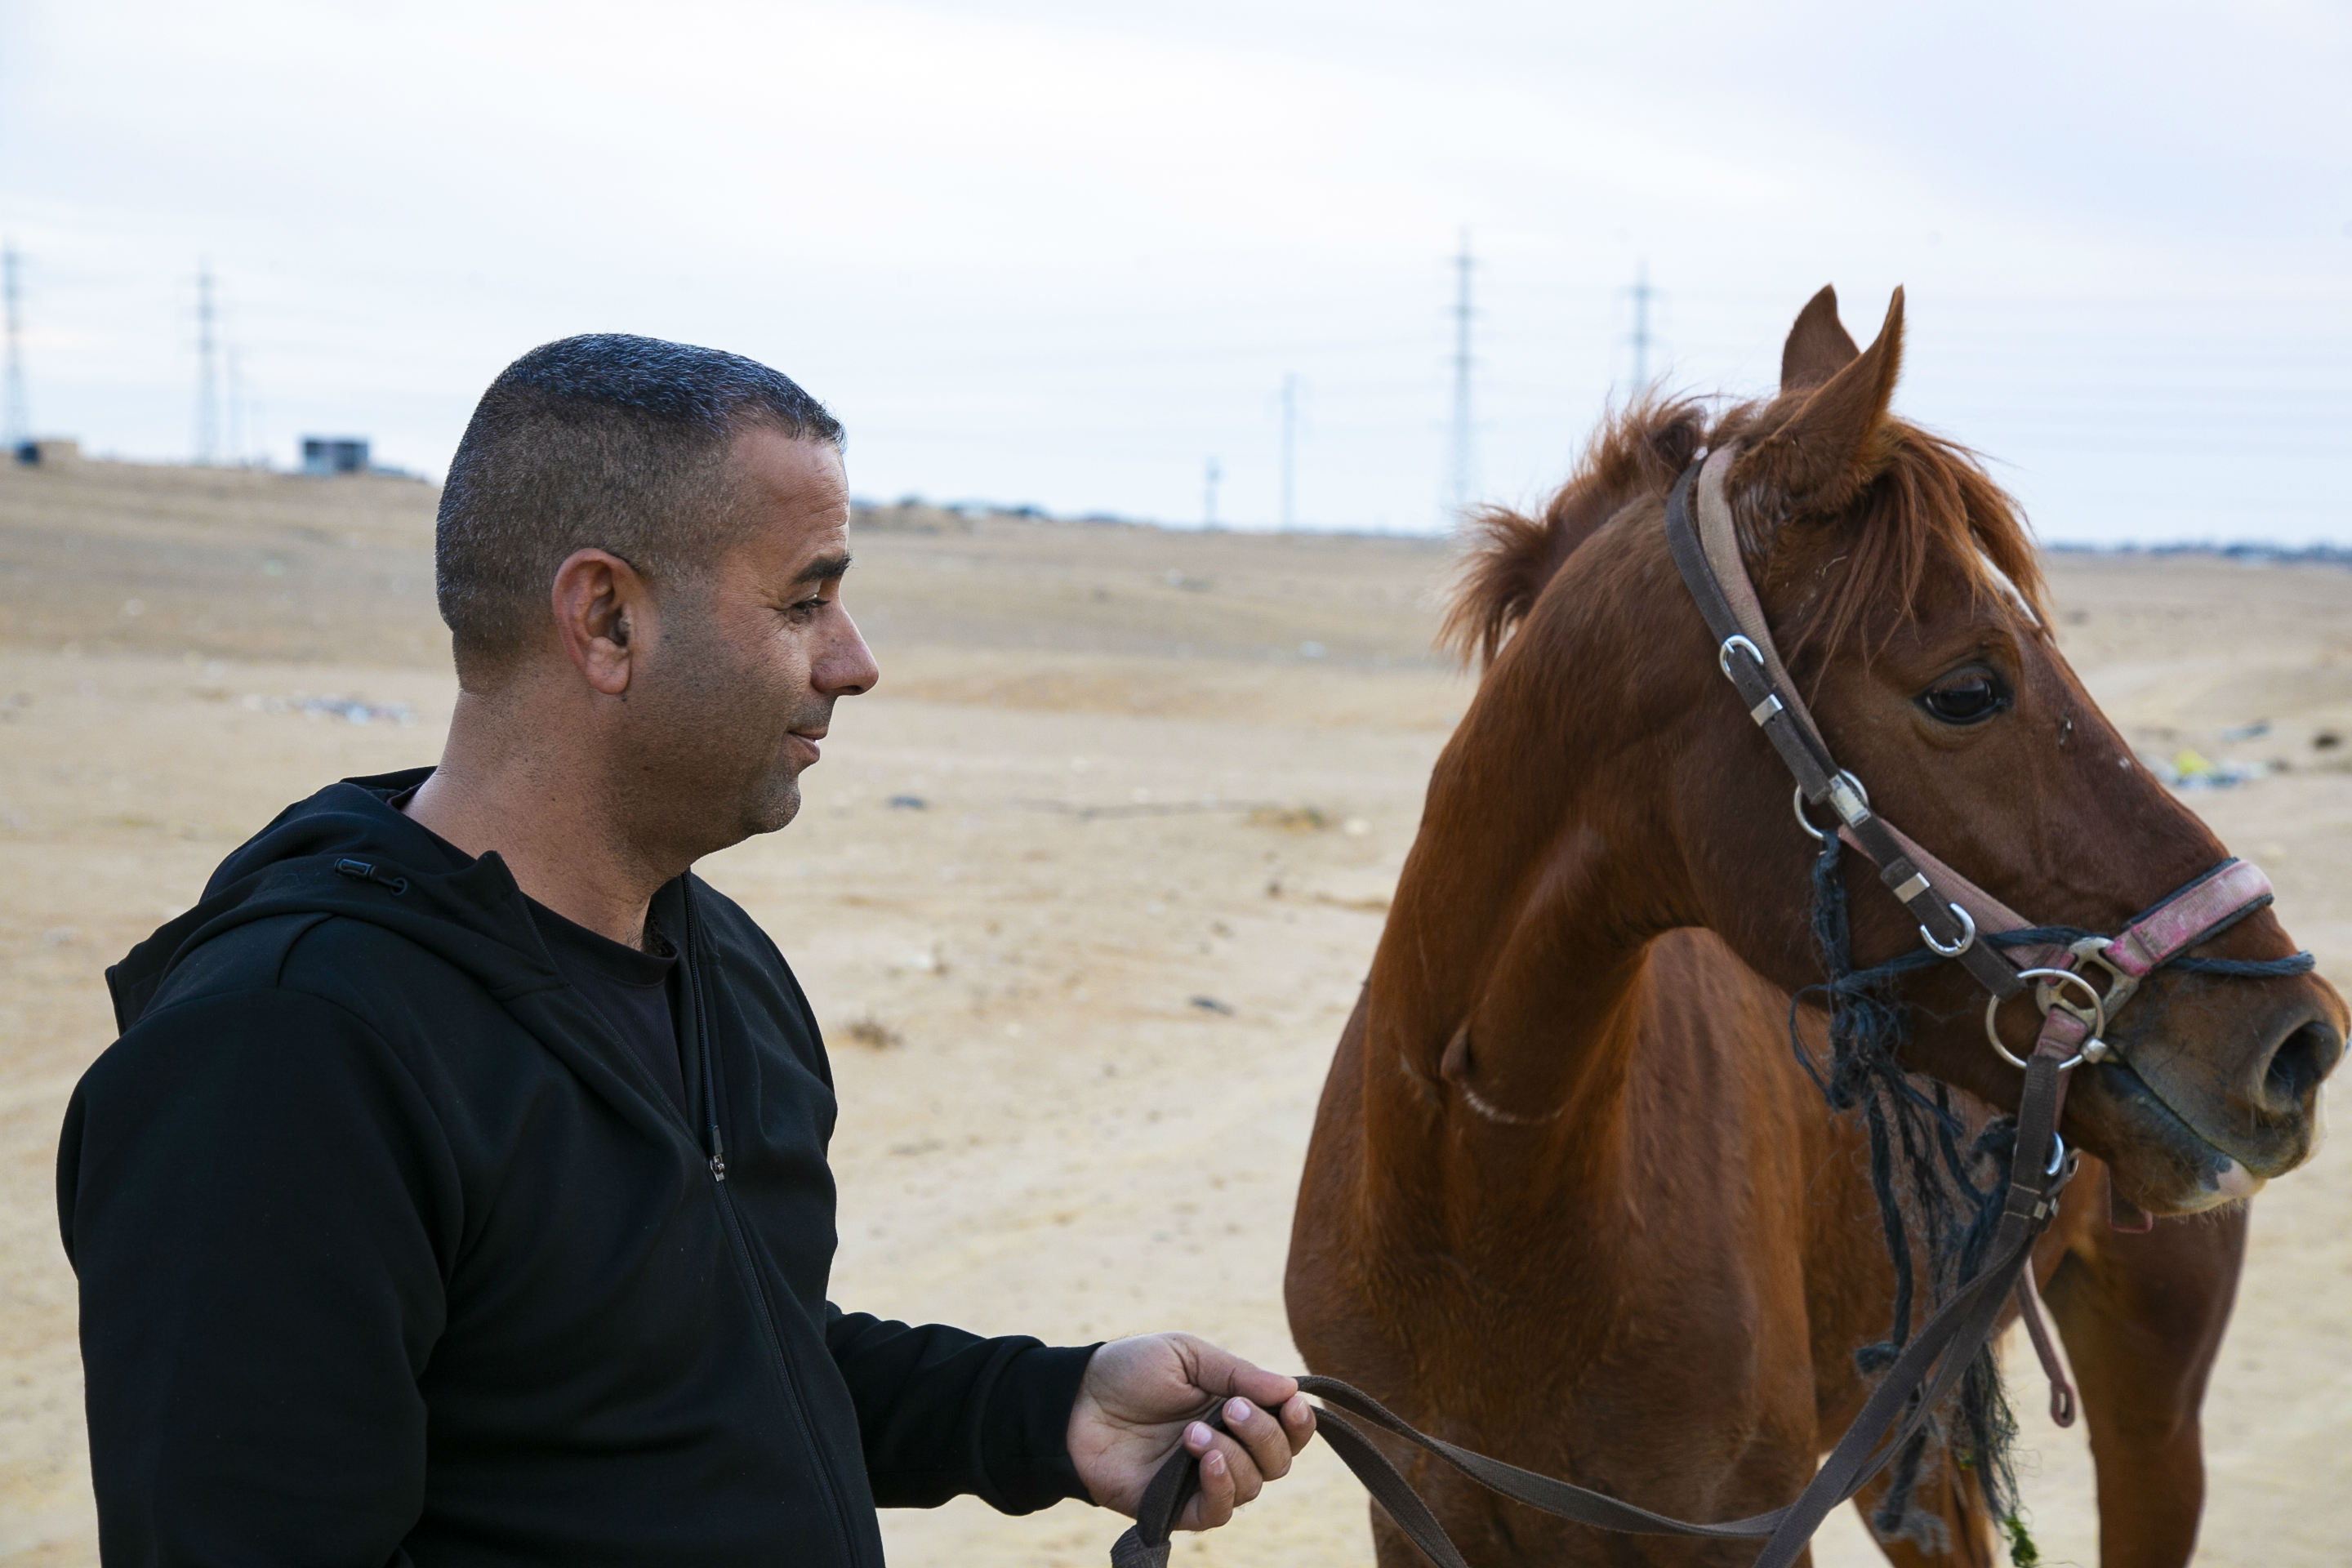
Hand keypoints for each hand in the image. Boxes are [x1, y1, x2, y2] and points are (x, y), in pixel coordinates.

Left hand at [1067, 1332, 1316, 1530]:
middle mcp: (1228, 1448)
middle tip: (1231, 1408)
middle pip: (1279, 1461)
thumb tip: (1290, 1389)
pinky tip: (1205, 1460)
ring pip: (1253, 1486)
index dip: (1299, 1421)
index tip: (1291, 1403)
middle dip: (1264, 1433)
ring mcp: (1202, 1479)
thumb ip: (1238, 1372)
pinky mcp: (1176, 1506)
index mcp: (1237, 1410)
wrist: (1074, 1400)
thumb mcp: (1187, 1356)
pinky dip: (1221, 1489)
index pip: (1289, 1429)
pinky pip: (1217, 1513)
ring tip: (1194, 1431)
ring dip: (1234, 1456)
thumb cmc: (1130, 1371)